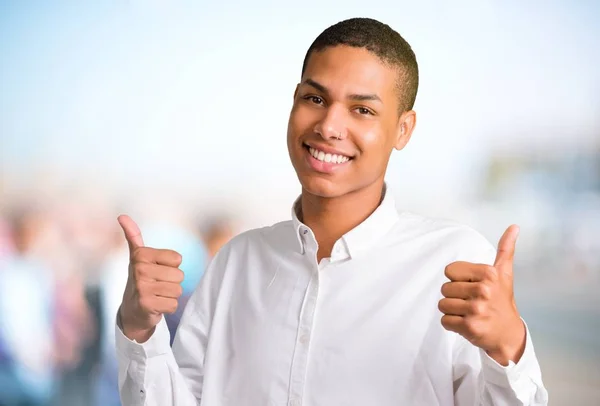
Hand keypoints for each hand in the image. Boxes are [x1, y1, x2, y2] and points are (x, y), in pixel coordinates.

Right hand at [117, 215, 184, 342]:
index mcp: (141, 255)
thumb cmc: (140, 279)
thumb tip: (122, 216)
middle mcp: (140, 270)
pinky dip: (168, 307)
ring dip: (170, 295)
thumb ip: (133, 236)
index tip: (157, 271)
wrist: (131, 310)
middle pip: (179, 275)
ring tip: (156, 295)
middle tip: (157, 285)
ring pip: (177, 290)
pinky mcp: (146, 305)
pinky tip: (156, 305)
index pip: (177, 259)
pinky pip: (173, 304)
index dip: (172, 267)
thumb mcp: (137, 257)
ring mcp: (142, 288)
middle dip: (172, 283)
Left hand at [438, 225, 525, 365]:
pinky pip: (444, 321)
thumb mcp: (504, 273)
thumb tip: (514, 226)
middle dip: (455, 296)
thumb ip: (505, 249)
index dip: (458, 279)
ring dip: (452, 310)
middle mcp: (483, 290)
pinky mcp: (469, 326)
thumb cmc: (502, 300)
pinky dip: (452, 324)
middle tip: (472, 302)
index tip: (473, 286)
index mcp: (489, 274)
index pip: (449, 270)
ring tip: (469, 312)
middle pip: (445, 288)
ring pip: (442, 304)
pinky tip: (467, 323)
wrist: (508, 333)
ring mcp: (476, 309)